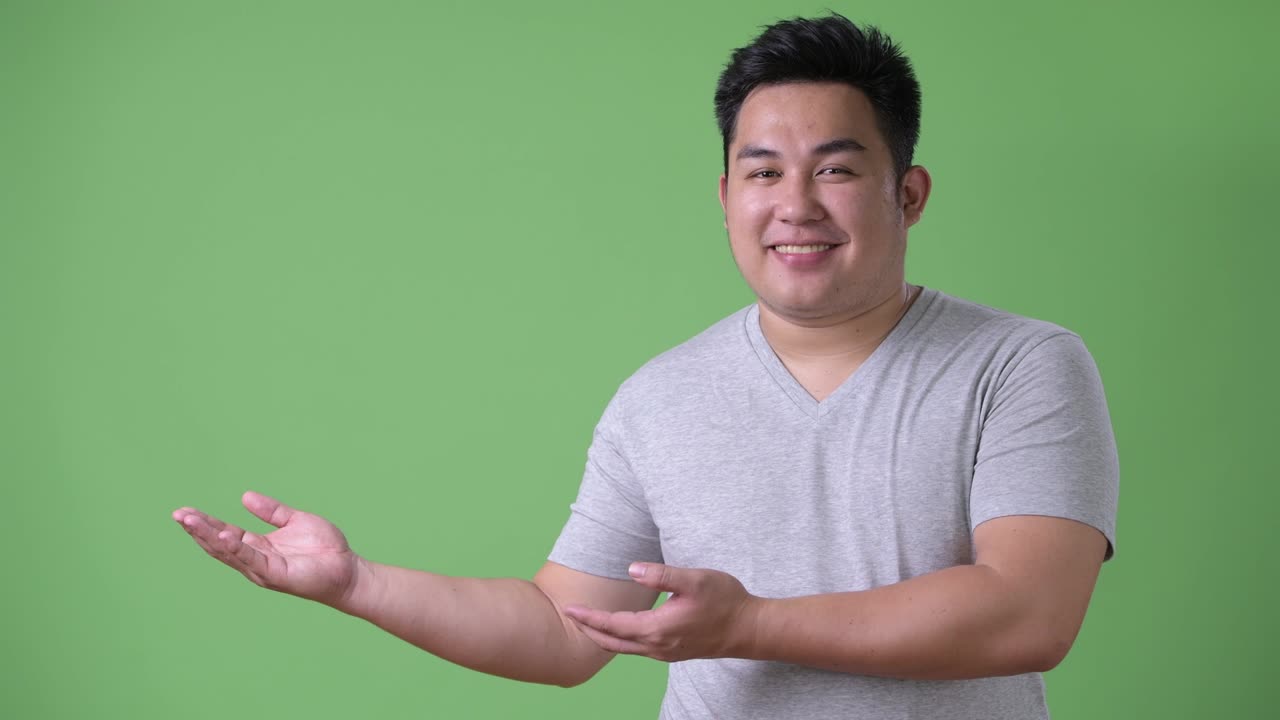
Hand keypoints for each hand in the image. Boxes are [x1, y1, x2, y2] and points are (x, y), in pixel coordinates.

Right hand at [172, 491, 362, 607]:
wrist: (347, 569)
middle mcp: (255, 560)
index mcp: (258, 547)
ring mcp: (264, 569)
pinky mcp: (277, 574)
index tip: (184, 511)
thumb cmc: (324, 549)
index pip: (224, 533)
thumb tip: (244, 496)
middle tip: (177, 514)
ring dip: (209, 537)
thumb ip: (271, 511)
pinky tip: (224, 535)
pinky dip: (237, 549)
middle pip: (219, 544)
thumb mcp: (295, 520)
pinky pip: (253, 560)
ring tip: (190, 521)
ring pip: (229, 553)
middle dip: (198, 530)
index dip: (204, 523)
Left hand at [563, 563, 760, 661]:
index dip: (589, 617)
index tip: (568, 609)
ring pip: (625, 649)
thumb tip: (630, 569)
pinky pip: (638, 649)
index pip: (613, 625)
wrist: (749, 629)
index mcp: (658, 628)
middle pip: (613, 642)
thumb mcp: (695, 580)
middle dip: (589, 630)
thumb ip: (662, 575)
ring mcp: (666, 652)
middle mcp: (657, 646)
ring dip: (603, 637)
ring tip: (587, 624)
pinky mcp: (674, 651)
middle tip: (569, 616)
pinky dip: (620, 641)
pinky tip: (619, 632)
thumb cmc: (725, 601)